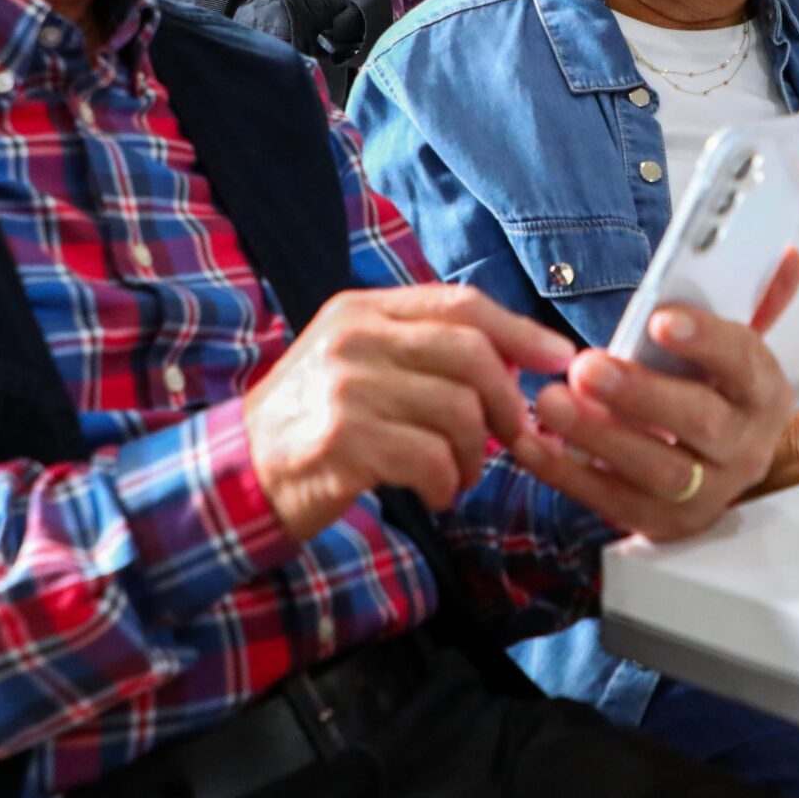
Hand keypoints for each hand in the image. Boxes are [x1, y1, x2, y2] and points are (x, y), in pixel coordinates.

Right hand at [246, 285, 578, 541]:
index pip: (461, 305)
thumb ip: (420, 350)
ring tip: (462, 474)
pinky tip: (439, 493)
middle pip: (471, 354)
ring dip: (478, 455)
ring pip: (460, 412)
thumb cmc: (311, 422)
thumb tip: (512, 361)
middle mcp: (354, 339)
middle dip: (509, 402)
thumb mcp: (355, 363)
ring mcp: (346, 388)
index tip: (561, 359)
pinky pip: (433, 458)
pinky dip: (451, 483)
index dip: (521, 331)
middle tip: (513, 437)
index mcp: (362, 310)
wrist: (237, 474)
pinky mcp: (343, 441)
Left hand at [513, 250, 798, 542]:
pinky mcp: (664, 523)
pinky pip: (614, 504)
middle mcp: (745, 447)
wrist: (723, 469)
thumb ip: (754, 300)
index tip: (659, 319)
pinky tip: (532, 444)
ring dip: (599, 436)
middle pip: (700, 423)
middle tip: (586, 367)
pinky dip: (567, 475)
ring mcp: (708, 492)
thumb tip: (784, 255)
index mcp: (762, 393)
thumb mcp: (736, 350)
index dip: (705, 339)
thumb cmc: (717, 394)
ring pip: (659, 471)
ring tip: (551, 402)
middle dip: (640, 394)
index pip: (744, 362)